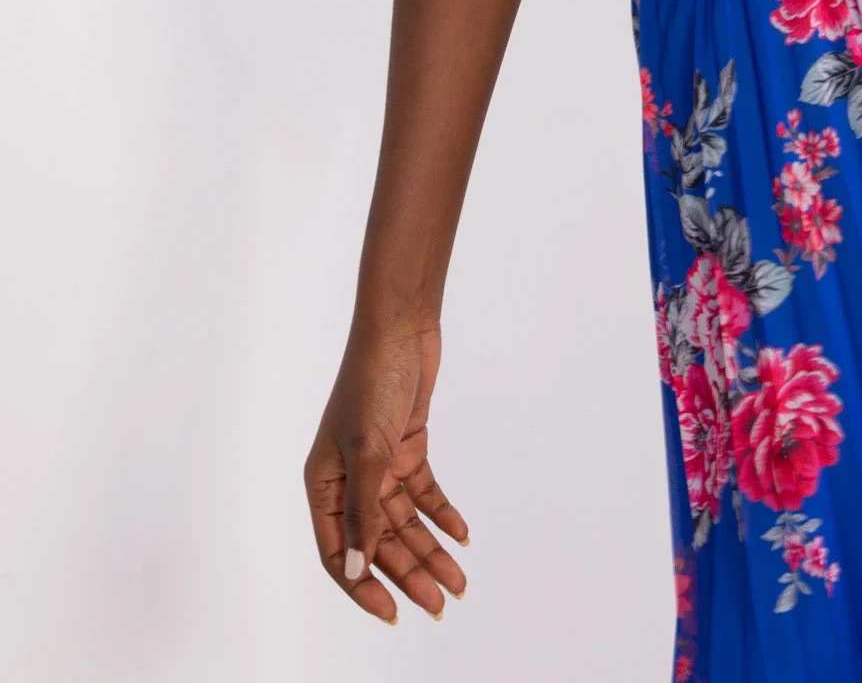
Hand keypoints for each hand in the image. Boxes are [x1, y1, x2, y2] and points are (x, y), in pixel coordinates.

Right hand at [304, 322, 468, 623]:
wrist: (400, 327)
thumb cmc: (371, 380)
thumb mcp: (368, 450)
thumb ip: (363, 512)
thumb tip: (356, 568)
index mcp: (323, 484)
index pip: (339, 552)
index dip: (364, 586)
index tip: (394, 613)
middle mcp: (347, 479)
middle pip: (378, 541)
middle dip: (409, 574)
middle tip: (441, 604)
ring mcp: (377, 463)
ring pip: (404, 521)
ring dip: (430, 549)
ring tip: (458, 581)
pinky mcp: (404, 446)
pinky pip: (423, 492)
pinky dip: (441, 513)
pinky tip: (461, 536)